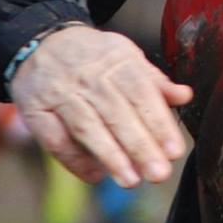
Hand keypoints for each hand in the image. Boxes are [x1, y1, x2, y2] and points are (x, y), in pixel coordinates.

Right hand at [8, 24, 192, 187]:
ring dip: (110, 155)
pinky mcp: (36, 110)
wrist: (40, 42)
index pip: (141, 93)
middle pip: (116, 113)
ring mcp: (59, 92)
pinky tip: (95, 176)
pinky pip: (56, 139)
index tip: (175, 151)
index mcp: (116, 60)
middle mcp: (87, 75)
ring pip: (87, 127)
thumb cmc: (93, 58)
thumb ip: (154, 81)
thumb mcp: (125, 58)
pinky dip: (74, 160)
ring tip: (131, 180)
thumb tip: (185, 96)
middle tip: (159, 174)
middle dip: (139, 146)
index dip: (158, 123)